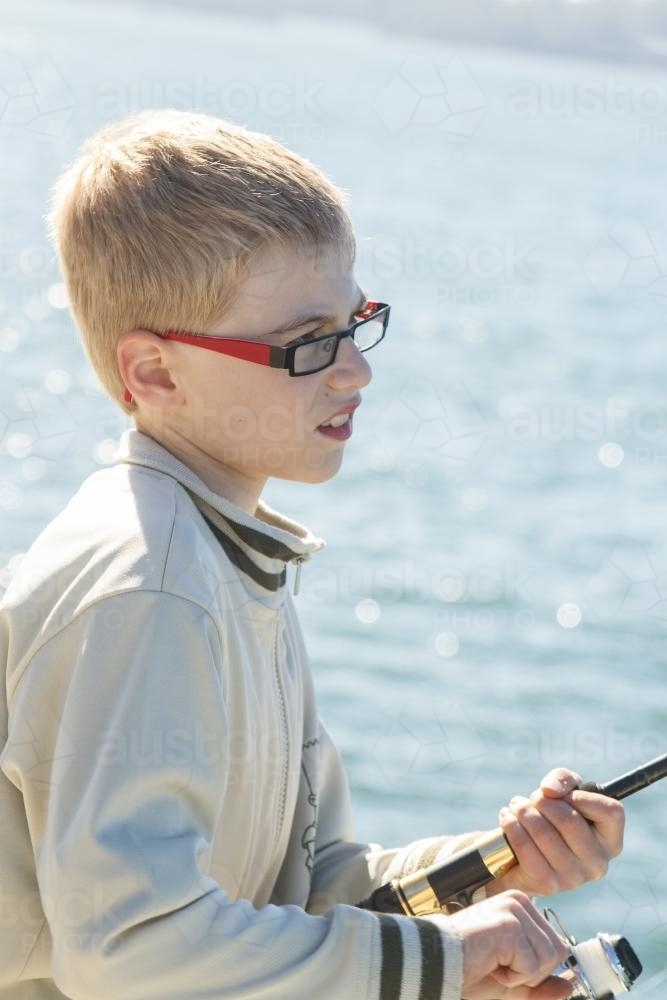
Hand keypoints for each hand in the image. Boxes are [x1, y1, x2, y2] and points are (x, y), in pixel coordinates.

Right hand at [433, 889, 570, 998]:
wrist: (436, 968)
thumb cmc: (468, 972)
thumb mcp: (513, 984)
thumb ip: (542, 986)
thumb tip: (569, 984)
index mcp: (520, 907)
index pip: (556, 946)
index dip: (534, 970)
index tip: (503, 965)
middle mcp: (520, 901)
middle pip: (557, 952)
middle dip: (531, 973)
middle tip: (498, 965)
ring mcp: (514, 910)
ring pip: (549, 959)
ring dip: (522, 975)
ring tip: (493, 963)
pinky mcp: (509, 924)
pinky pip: (533, 966)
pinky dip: (512, 977)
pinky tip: (489, 963)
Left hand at [489, 767, 624, 898]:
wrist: (523, 855)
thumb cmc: (551, 818)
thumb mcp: (564, 792)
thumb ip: (563, 780)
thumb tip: (550, 790)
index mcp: (610, 841)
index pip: (611, 812)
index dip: (584, 796)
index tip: (564, 794)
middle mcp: (597, 864)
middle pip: (569, 820)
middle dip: (543, 801)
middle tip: (533, 799)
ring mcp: (573, 878)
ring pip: (543, 832)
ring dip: (523, 812)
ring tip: (517, 807)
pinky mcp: (546, 884)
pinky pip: (524, 847)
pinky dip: (511, 827)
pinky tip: (507, 820)